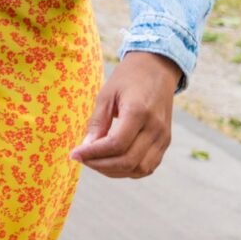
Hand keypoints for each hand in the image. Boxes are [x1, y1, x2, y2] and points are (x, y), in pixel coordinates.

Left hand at [70, 50, 179, 177]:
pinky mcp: (165, 142)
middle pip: (128, 161)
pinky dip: (129, 170)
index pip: (116, 144)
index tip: (74, 154)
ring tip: (94, 162)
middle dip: (100, 165)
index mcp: (139, 112)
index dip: (93, 154)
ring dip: (114, 171)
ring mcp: (164, 137)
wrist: (157, 68)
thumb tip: (86, 147)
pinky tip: (111, 162)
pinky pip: (148, 166)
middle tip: (82, 159)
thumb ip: (97, 121)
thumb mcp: (106, 94)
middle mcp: (155, 128)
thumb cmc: (129, 78)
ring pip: (139, 169)